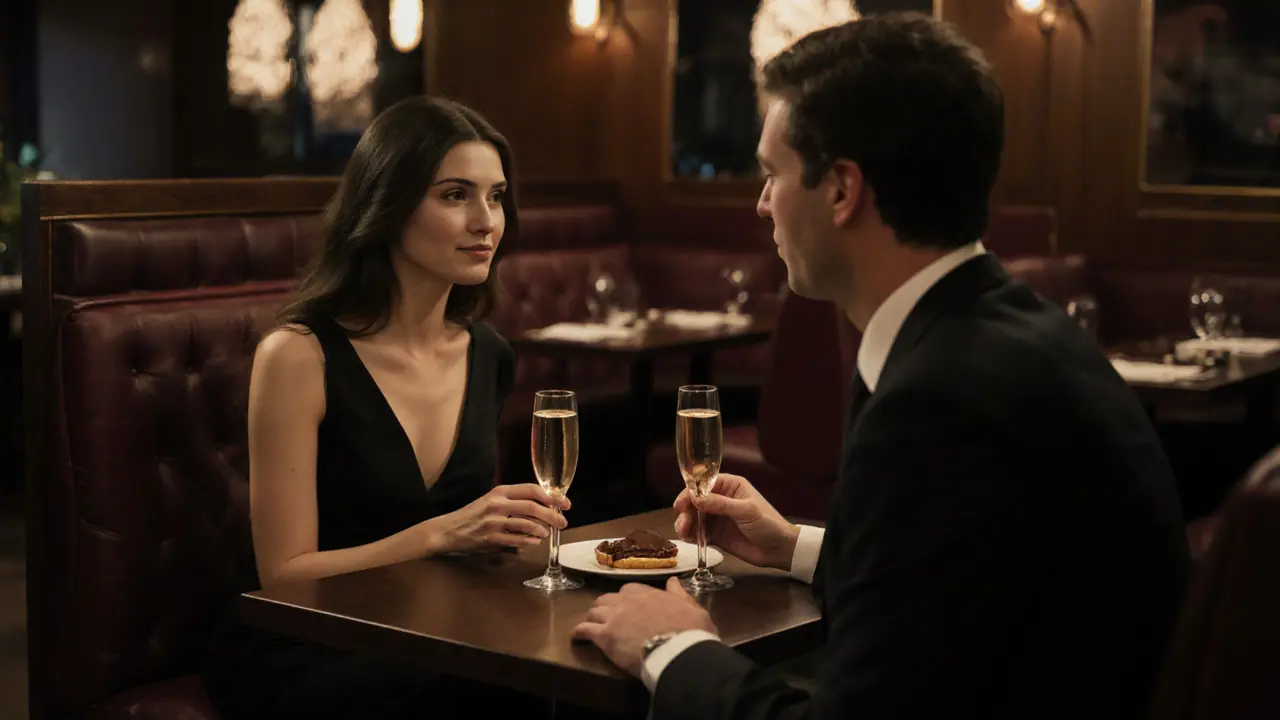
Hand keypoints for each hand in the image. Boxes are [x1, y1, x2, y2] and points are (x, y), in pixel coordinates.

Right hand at [435, 483, 569, 554]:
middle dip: (553, 515)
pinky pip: (516, 539)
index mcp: (500, 491)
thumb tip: (542, 506)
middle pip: (533, 507)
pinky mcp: (490, 538)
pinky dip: (529, 541)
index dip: (551, 496)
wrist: (448, 530)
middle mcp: (498, 504)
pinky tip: (535, 542)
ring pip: (527, 524)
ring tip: (547, 533)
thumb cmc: (473, 516)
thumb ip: (513, 501)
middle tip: (563, 522)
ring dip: (542, 529)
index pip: (531, 489)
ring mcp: (494, 521)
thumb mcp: (492, 501)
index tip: (564, 503)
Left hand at [571, 577, 717, 677]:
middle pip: (608, 598)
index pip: (630, 589)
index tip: (629, 606)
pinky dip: (579, 633)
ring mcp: (614, 617)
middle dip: (606, 606)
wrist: (680, 649)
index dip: (627, 598)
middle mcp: (628, 601)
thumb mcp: (692, 607)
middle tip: (608, 617)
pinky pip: (584, 630)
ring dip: (593, 617)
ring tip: (592, 625)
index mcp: (648, 594)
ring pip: (594, 611)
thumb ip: (680, 594)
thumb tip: (673, 581)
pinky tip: (577, 637)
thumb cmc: (691, 630)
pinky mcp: (604, 636)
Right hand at [674, 473, 798, 570]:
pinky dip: (690, 535)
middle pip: (694, 501)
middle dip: (685, 510)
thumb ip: (720, 504)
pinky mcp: (715, 534)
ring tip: (684, 532)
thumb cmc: (768, 524)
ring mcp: (717, 517)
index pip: (703, 484)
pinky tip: (689, 539)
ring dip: (684, 523)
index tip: (681, 504)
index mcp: (730, 486)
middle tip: (683, 522)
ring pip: (693, 517)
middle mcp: (720, 499)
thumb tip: (696, 498)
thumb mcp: (746, 511)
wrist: (779, 549)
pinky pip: (698, 532)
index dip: (690, 492)